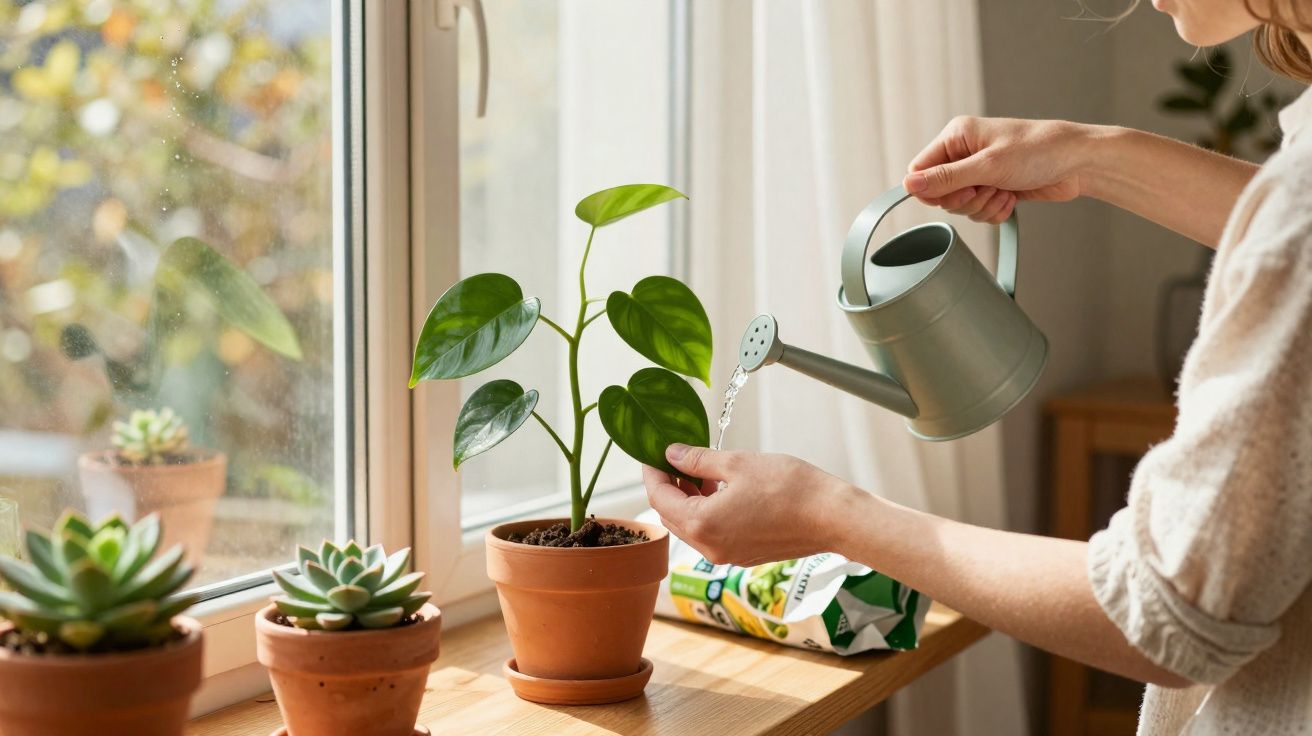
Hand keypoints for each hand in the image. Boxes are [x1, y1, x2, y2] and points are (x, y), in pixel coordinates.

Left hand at [642, 444, 861, 565]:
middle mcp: (710, 548)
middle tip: (673, 460)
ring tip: (699, 471)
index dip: (652, 473)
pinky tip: (720, 489)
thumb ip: (698, 460)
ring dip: (688, 500)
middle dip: (668, 488)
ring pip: (692, 527)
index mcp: (703, 525)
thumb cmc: (790, 488)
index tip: (652, 454)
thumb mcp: (737, 463)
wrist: (832, 517)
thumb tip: (672, 454)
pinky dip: (707, 512)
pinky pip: (713, 534)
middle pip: (671, 516)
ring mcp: (728, 555)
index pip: (659, 499)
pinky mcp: (744, 555)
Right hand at [902, 117, 1091, 222]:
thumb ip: (945, 178)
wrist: (1078, 162)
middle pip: (940, 193)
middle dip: (965, 200)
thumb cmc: (1040, 150)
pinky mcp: (994, 187)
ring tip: (1005, 191)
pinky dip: (994, 211)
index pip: (920, 170)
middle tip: (987, 190)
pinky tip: (1012, 199)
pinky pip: (979, 211)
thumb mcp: (988, 165)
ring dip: (983, 207)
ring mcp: (980, 171)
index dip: (932, 190)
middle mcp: (965, 152)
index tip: (956, 194)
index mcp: (957, 136)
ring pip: (961, 206)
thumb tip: (908, 184)